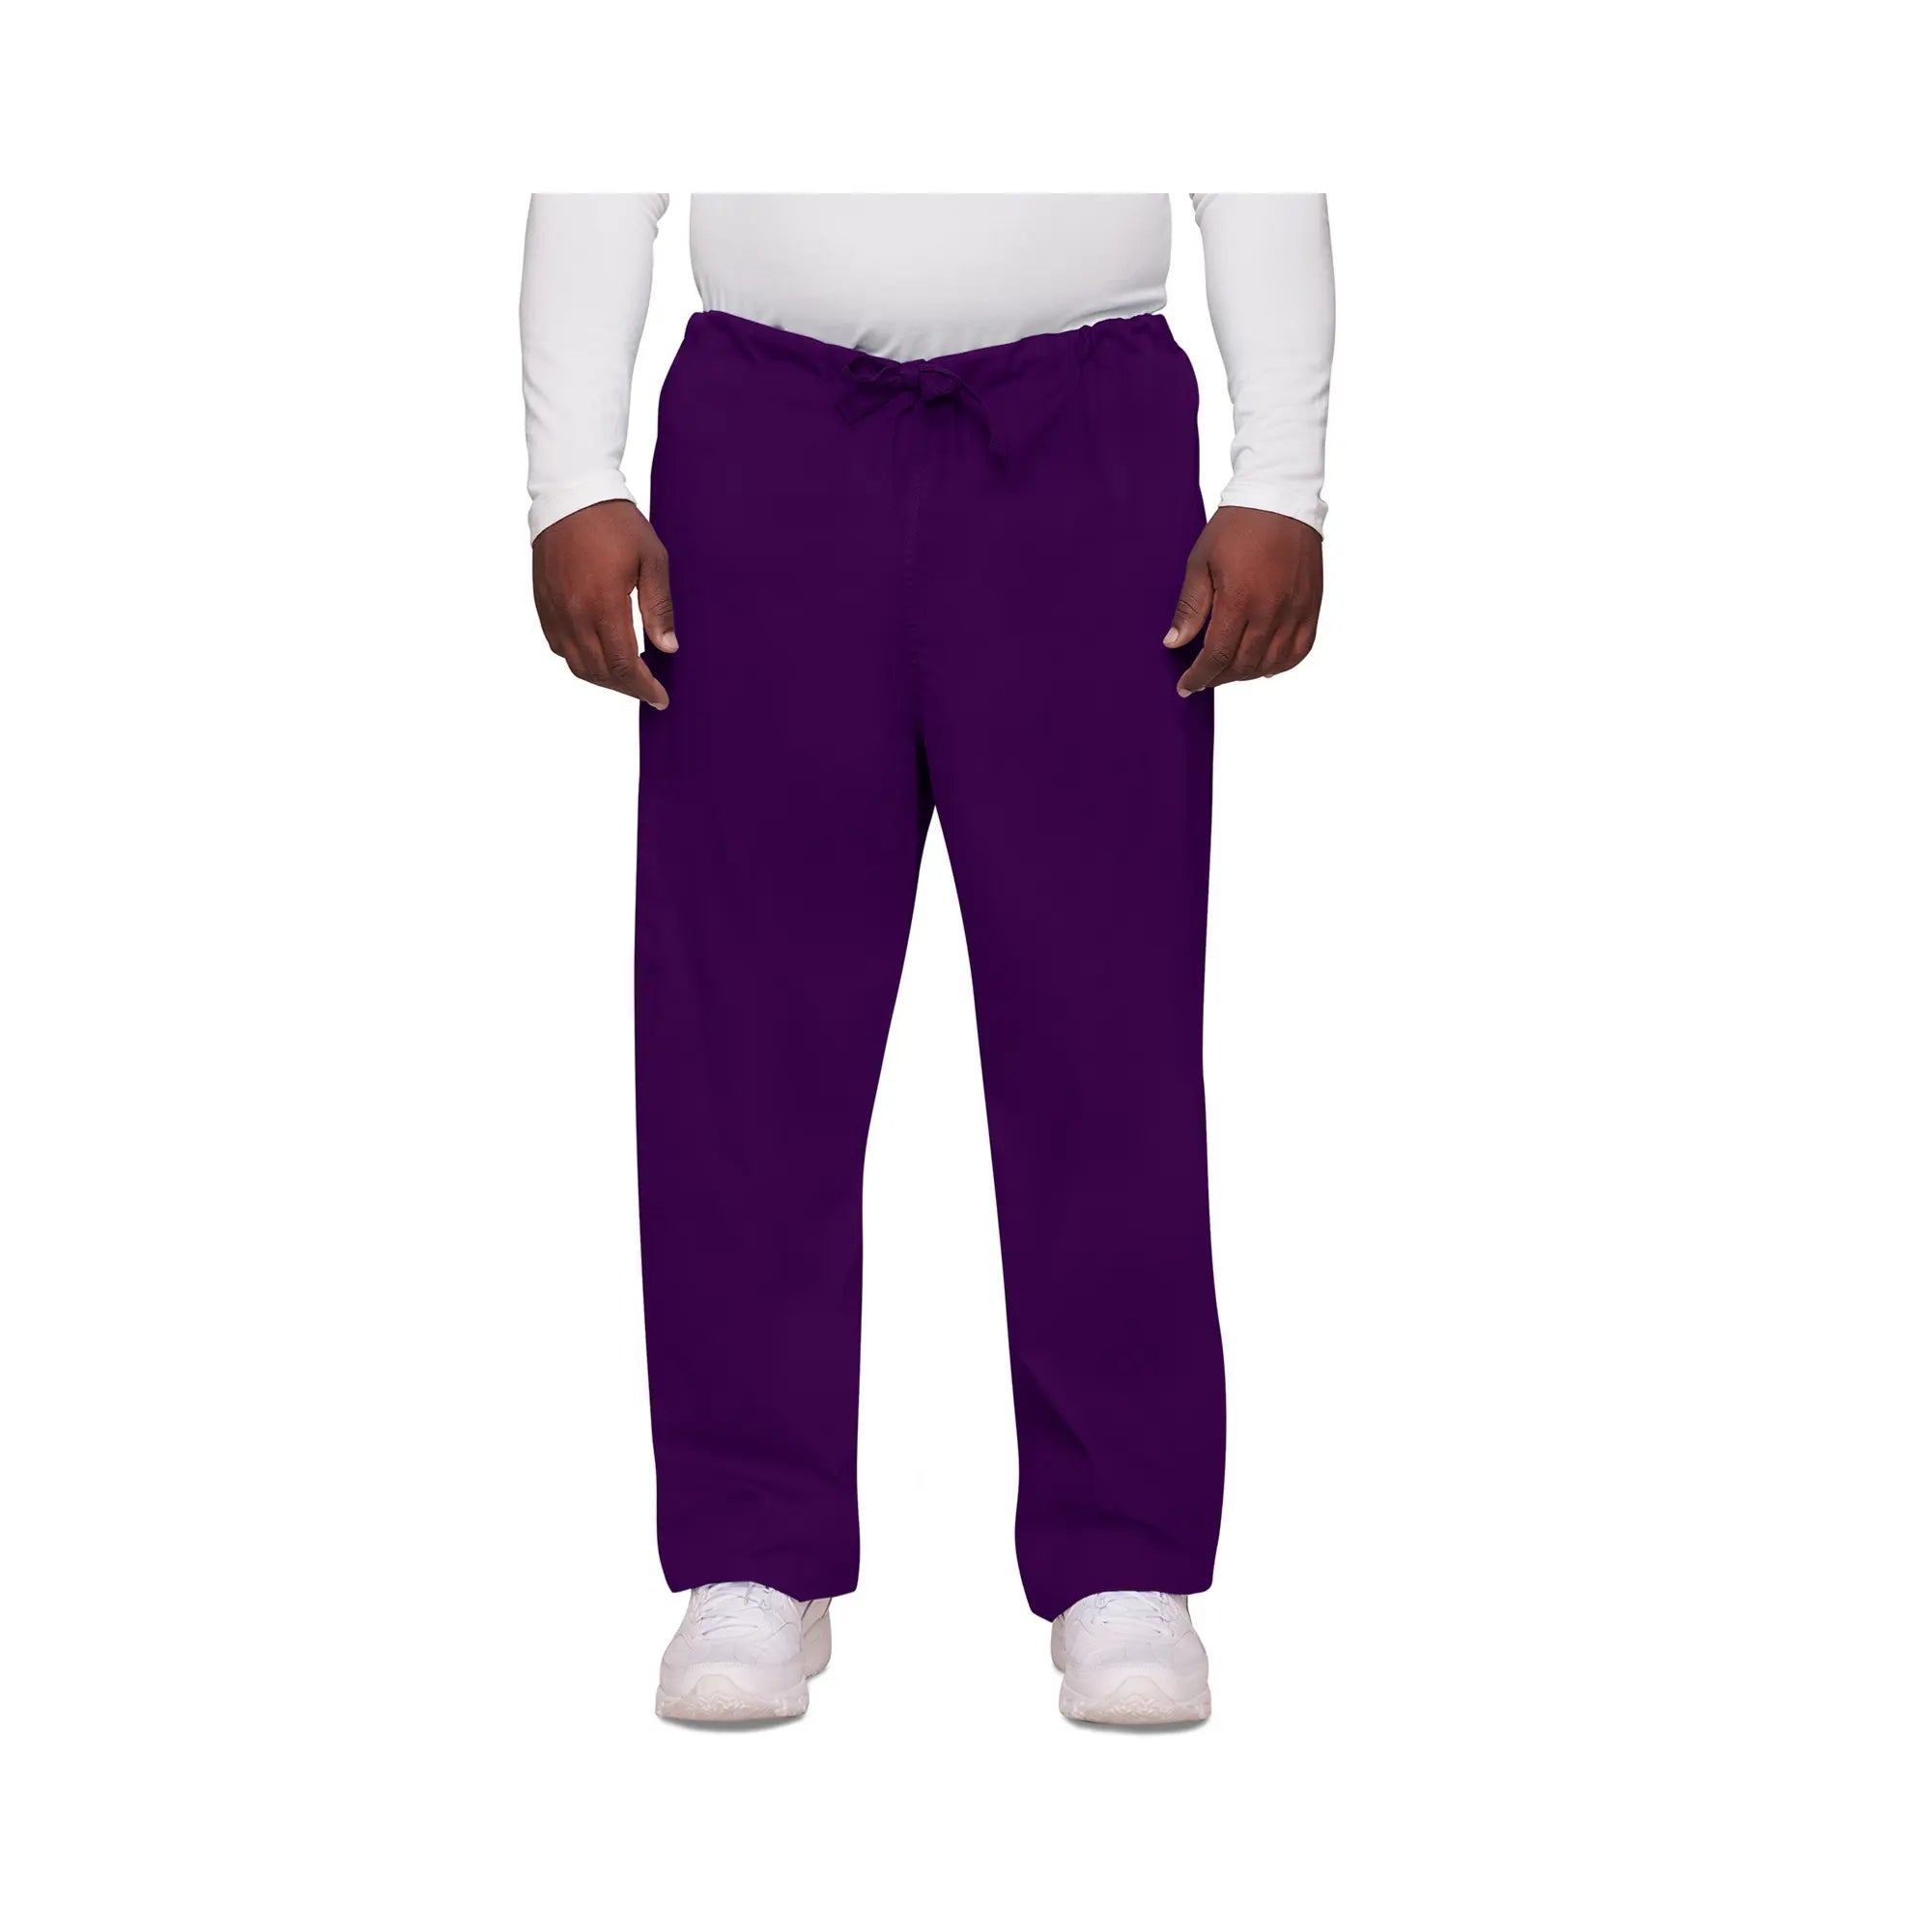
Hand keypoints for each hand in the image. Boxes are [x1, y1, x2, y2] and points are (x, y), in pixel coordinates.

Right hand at [532, 500, 677, 706]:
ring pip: (577, 665)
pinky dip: (580, 661)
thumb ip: (659, 608)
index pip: (623, 665)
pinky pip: (559, 647)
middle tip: (648, 690)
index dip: (643, 688)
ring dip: (603, 679)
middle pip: (600, 672)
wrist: (571, 495)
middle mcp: (573, 614)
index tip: (660, 698)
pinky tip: (599, 656)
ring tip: (627, 678)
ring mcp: (554, 610)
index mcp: (603, 604)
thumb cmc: (616, 524)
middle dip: (627, 688)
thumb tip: (667, 648)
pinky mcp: (542, 604)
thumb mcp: (652, 560)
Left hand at [1165, 507, 1322, 695]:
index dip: (1200, 676)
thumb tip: (1174, 642)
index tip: (1187, 685)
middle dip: (1220, 677)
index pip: (1218, 655)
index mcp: (1240, 600)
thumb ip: (1191, 607)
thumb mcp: (1201, 562)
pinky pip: (1299, 651)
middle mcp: (1271, 610)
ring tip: (1230, 670)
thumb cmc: (1237, 527)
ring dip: (1247, 674)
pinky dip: (1280, 665)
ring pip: (1271, 663)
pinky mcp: (1311, 607)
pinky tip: (1264, 665)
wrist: (1280, 499)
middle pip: (1244, 665)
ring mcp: (1295, 611)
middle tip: (1205, 676)